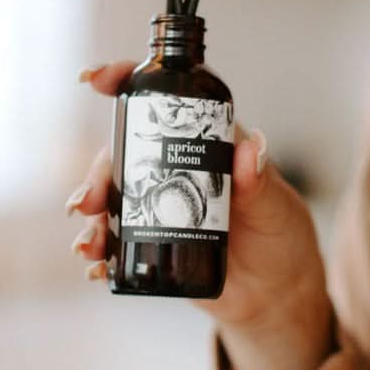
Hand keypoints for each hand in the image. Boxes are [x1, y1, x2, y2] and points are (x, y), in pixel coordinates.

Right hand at [69, 61, 333, 369]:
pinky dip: (100, 252)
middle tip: (88, 201)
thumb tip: (252, 148)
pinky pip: (117, 240)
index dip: (124, 83)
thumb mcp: (274, 205)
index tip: (98, 79)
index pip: (160, 103)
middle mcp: (172, 167)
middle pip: (122, 154)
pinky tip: (96, 268)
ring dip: (91, 215)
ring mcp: (159, 203)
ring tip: (88, 244)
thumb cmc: (280, 234)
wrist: (277, 291)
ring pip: (111, 197)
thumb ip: (260, 181)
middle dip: (97, 173)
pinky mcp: (153, 240)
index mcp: (201, 142)